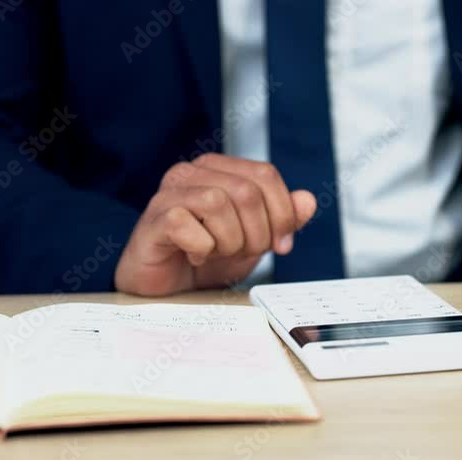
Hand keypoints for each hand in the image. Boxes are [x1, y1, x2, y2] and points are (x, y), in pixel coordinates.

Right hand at [115, 153, 316, 295]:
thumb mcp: (255, 239)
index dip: (282, 213)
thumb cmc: (207, 257)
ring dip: (228, 241)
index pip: (265, 174)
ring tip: (217, 253)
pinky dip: (201, 248)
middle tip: (243, 253)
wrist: (168, 289)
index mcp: (218, 168)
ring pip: (218, 203)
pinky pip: (188, 225)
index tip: (281, 245)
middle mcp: (192, 172)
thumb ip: (283, 219)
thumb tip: (307, 200)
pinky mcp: (154, 218)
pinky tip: (194, 255)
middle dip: (256, 233)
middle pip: (246, 191)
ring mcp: (169, 193)